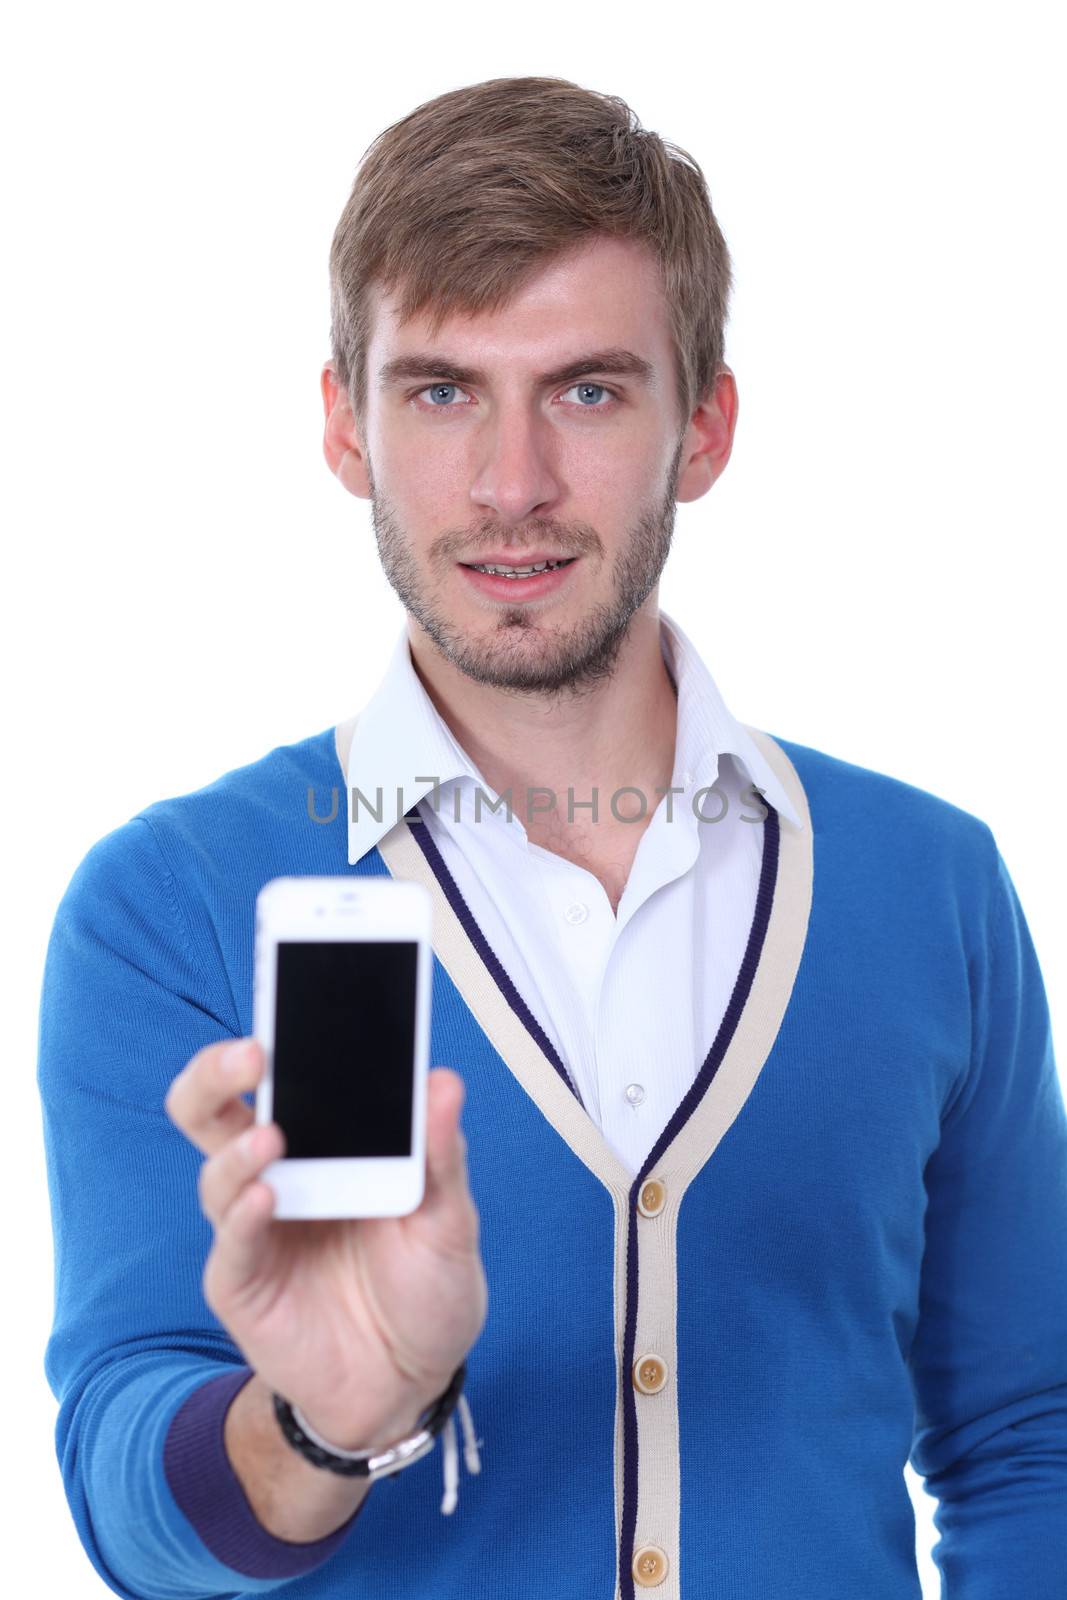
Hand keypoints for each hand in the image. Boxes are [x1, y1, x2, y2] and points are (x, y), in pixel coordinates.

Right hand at [164, 1038, 487, 1447]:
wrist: (410, 1384)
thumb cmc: (427, 1287)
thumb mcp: (452, 1220)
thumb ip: (442, 1156)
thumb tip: (443, 1080)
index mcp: (326, 1140)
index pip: (285, 1072)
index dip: (280, 1026)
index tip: (294, 982)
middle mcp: (279, 1171)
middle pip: (215, 1104)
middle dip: (220, 1067)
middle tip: (257, 1049)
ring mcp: (255, 1225)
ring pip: (216, 1165)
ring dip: (240, 1145)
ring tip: (273, 1135)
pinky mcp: (243, 1283)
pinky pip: (231, 1243)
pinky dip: (244, 1214)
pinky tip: (266, 1197)